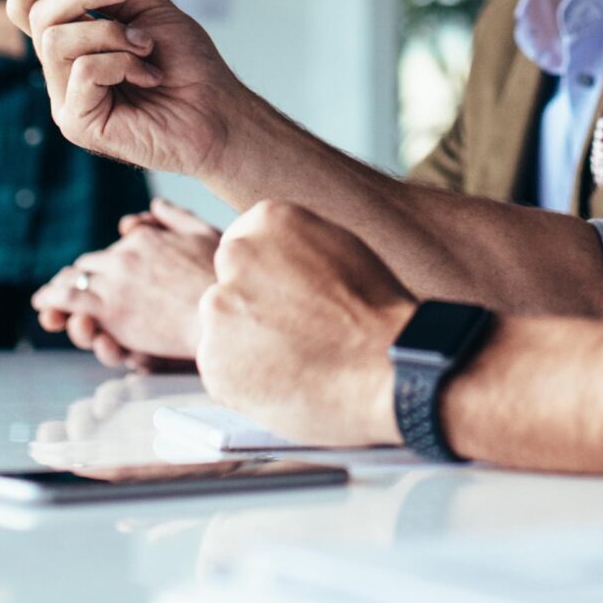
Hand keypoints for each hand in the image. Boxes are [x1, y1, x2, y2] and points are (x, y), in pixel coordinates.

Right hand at [6, 0, 269, 180]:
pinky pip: (82, 70)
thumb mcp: (143, 6)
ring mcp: (67, 98)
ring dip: (111, 33)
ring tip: (146, 47)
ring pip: (56, 41)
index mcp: (75, 42)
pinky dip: (122, 63)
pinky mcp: (77, 122)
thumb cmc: (188, 62)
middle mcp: (63, 70)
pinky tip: (148, 76)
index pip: (28, 8)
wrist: (219, 109)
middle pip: (39, 16)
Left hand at [34, 199, 219, 367]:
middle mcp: (125, 255)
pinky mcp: (109, 309)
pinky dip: (50, 301)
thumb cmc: (221, 280)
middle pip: (90, 263)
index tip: (104, 271)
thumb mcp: (204, 235)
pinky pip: (67, 300)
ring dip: (58, 288)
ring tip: (46, 298)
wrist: (223, 315)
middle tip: (68, 287)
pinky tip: (41, 305)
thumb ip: (177, 217)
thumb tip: (156, 204)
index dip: (107, 262)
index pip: (115, 247)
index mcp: (146, 238)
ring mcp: (115, 281)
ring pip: (73, 279)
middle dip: (80, 276)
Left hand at [195, 201, 412, 446]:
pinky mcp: (214, 361)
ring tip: (296, 361)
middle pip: (229, 285)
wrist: (389, 367)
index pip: (245, 246)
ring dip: (246, 346)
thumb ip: (296, 249)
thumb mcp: (340, 248)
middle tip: (293, 334)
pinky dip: (245, 382)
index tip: (289, 299)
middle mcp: (236, 257)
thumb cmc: (379, 313)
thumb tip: (276, 263)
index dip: (269, 280)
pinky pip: (222, 370)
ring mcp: (220, 309)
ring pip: (224, 329)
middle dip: (251, 309)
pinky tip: (285, 382)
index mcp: (268, 220)